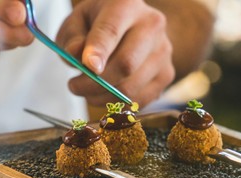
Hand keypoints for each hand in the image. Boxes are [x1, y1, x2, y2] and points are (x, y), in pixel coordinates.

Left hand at [56, 0, 174, 107]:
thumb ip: (72, 37)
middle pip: (126, 64)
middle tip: (74, 86)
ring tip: (87, 92)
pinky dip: (117, 104)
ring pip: (131, 87)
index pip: (112, 30)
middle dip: (95, 82)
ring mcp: (163, 52)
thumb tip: (76, 56)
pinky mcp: (167, 75)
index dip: (99, 51)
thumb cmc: (100, 24)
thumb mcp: (78, 21)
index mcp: (126, 5)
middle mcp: (152, 26)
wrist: (132, 27)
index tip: (87, 67)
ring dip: (102, 97)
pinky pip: (140, 100)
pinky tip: (104, 96)